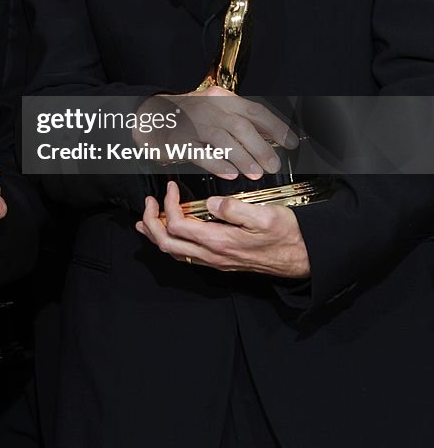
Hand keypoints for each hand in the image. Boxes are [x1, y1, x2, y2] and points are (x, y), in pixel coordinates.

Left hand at [136, 179, 309, 277]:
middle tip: (148, 203)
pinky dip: (171, 243)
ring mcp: (216, 261)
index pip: (178, 225)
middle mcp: (213, 255)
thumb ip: (235, 209)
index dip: (168, 204)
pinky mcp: (221, 261)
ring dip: (157, 236)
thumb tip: (212, 202)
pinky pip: (186, 255)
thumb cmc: (286, 236)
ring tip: (145, 221)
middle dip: (151, 222)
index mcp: (219, 241)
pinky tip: (171, 234)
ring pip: (175, 253)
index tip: (171, 187)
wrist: (302, 258)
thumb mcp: (264, 216)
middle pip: (167, 244)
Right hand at [143, 87, 297, 179]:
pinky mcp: (178, 140)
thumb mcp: (216, 109)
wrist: (150, 116)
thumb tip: (273, 134)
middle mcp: (208, 107)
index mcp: (222, 98)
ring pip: (223, 139)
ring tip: (255, 173)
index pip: (255, 110)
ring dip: (242, 158)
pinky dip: (217, 164)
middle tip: (272, 165)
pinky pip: (201, 153)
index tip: (291, 142)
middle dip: (261, 148)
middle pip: (241, 126)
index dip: (276, 127)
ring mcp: (192, 123)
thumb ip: (242, 120)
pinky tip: (230, 174)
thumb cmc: (189, 116)